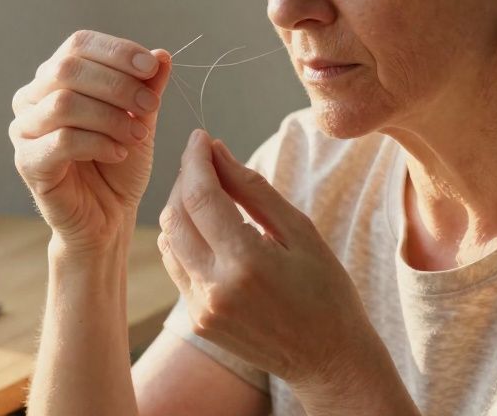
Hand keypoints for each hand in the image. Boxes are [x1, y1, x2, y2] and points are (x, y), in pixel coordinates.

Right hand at [10, 30, 172, 253]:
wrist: (108, 217)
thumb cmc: (120, 163)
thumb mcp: (141, 119)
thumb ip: (148, 87)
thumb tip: (161, 54)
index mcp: (55, 77)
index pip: (79, 45)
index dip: (117, 51)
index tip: (152, 68)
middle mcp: (32, 97)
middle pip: (68, 69)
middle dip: (117, 85)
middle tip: (150, 108)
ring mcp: (24, 129)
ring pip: (64, 104)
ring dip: (110, 117)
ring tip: (136, 137)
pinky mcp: (27, 162)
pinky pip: (61, 141)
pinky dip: (98, 143)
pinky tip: (118, 153)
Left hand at [157, 129, 377, 387]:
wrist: (329, 359)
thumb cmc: (326, 289)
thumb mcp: (300, 231)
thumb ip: (253, 188)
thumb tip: (217, 150)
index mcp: (246, 263)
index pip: (201, 196)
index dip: (196, 159)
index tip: (201, 136)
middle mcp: (215, 289)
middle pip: (175, 215)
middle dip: (185, 178)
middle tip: (205, 159)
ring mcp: (201, 309)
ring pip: (167, 240)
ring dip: (180, 207)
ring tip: (208, 191)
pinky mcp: (197, 320)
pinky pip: (175, 266)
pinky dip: (183, 238)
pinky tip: (207, 228)